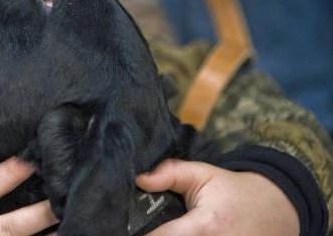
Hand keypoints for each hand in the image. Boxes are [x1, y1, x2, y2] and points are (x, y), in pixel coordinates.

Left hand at [136, 159, 298, 235]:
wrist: (276, 212)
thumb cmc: (233, 193)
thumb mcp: (203, 174)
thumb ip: (170, 173)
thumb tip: (140, 179)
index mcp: (205, 227)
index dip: (142, 234)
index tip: (128, 228)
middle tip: (145, 227)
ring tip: (162, 230)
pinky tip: (176, 233)